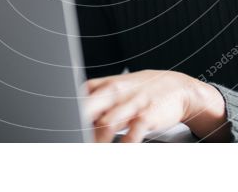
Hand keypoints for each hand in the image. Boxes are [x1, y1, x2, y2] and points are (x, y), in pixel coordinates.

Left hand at [81, 70, 229, 142]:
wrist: (178, 87)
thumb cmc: (144, 90)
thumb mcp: (119, 88)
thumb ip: (97, 99)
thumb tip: (73, 114)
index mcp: (106, 85)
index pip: (78, 95)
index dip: (67, 112)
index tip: (58, 126)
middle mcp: (116, 92)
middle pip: (87, 108)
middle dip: (75, 126)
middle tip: (67, 140)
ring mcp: (132, 103)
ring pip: (106, 123)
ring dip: (95, 141)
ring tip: (87, 150)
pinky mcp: (147, 116)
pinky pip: (132, 134)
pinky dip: (122, 146)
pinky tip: (117, 152)